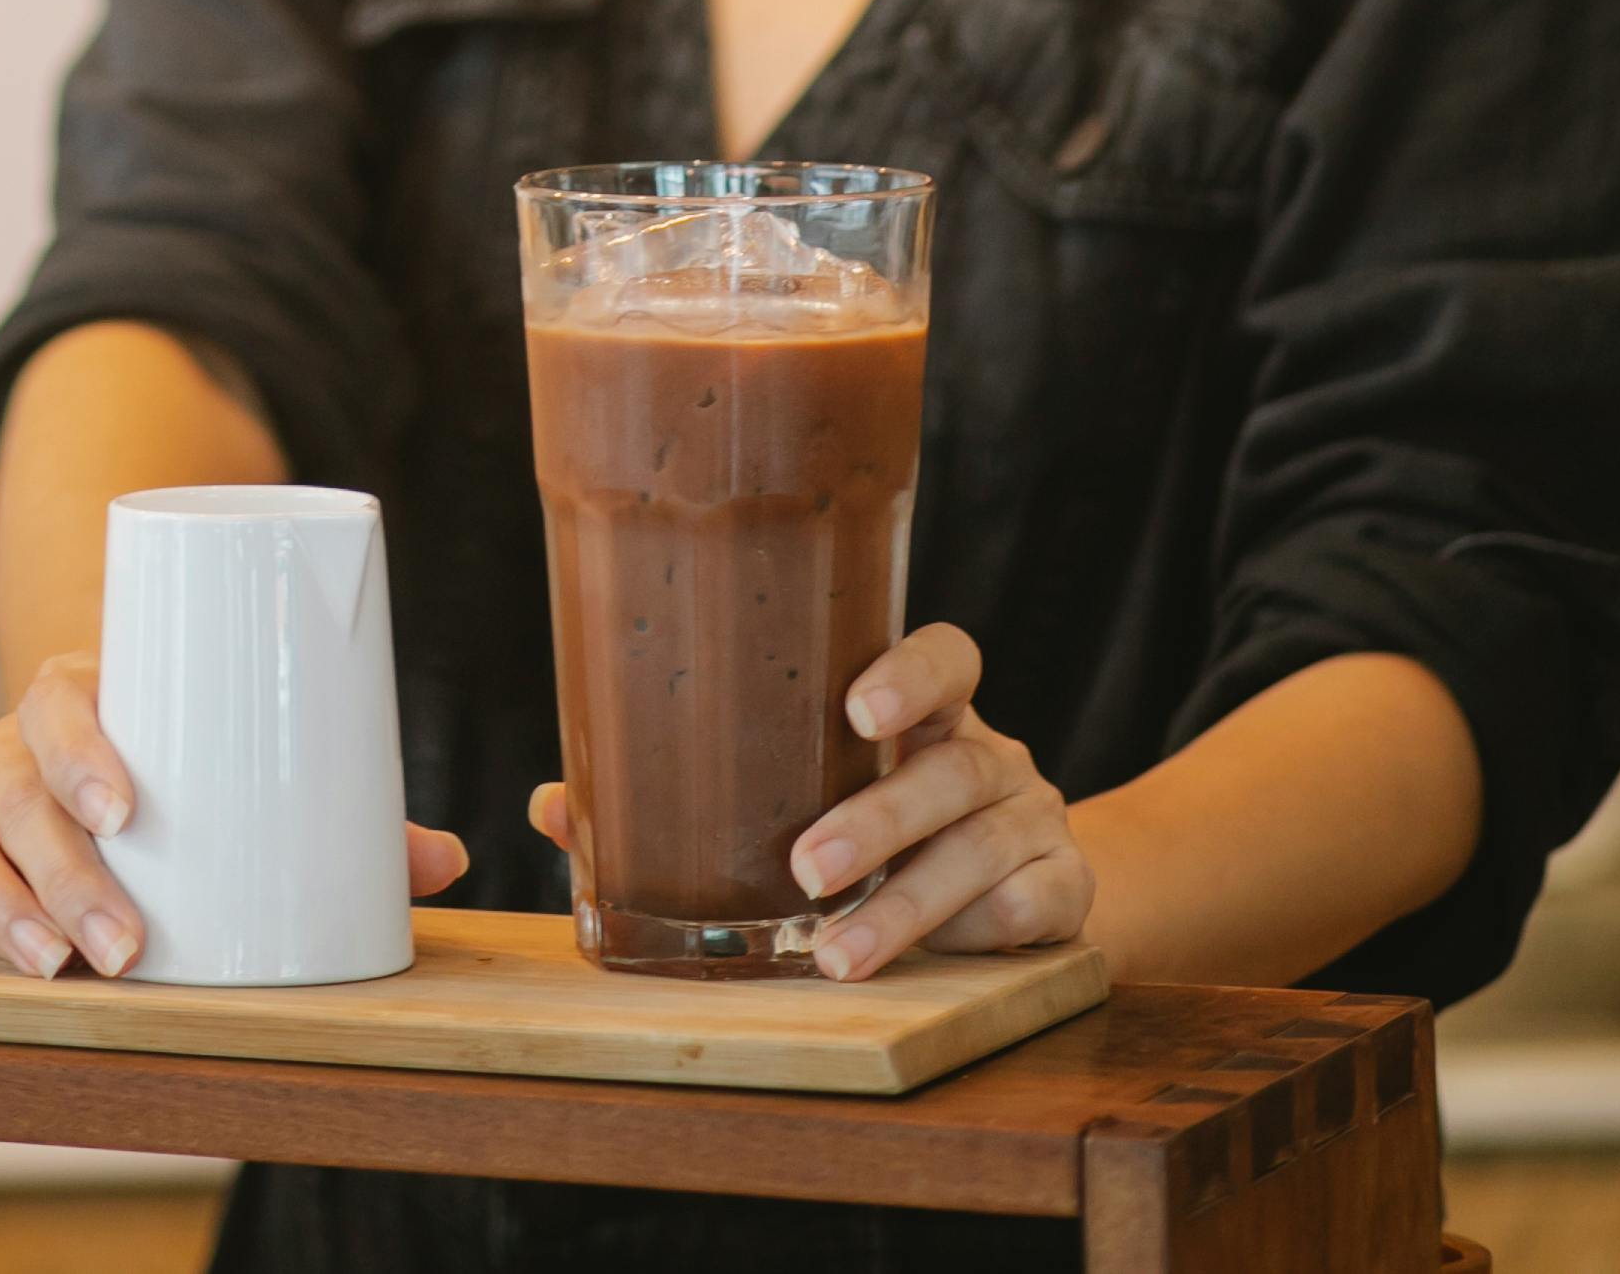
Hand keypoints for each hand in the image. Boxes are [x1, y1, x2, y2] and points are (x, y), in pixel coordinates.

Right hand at [0, 652, 472, 976]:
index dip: (80, 751)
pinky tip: (30, 965)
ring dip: (12, 909)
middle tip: (126, 942)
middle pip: (16, 789)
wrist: (113, 741)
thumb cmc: (199, 748)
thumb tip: (446, 861)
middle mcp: (20, 736)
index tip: (127, 812)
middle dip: (65, 872)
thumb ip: (344, 812)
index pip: (59, 700)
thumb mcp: (252, 760)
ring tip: (68, 967)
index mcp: (84, 689)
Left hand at [527, 623, 1091, 981]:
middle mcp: (990, 755)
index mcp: (926, 714)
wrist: (1020, 887)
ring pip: (982, 850)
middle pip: (951, 770)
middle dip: (876, 821)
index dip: (910, 673)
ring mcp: (1034, 821)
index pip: (947, 657)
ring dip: (906, 907)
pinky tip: (931, 962)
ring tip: (835, 952)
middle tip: (805, 869)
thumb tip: (555, 802)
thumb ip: (688, 797)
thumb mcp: (801, 798)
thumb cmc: (873, 827)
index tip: (857, 710)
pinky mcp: (1065, 890)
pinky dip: (975, 934)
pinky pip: (1031, 906)